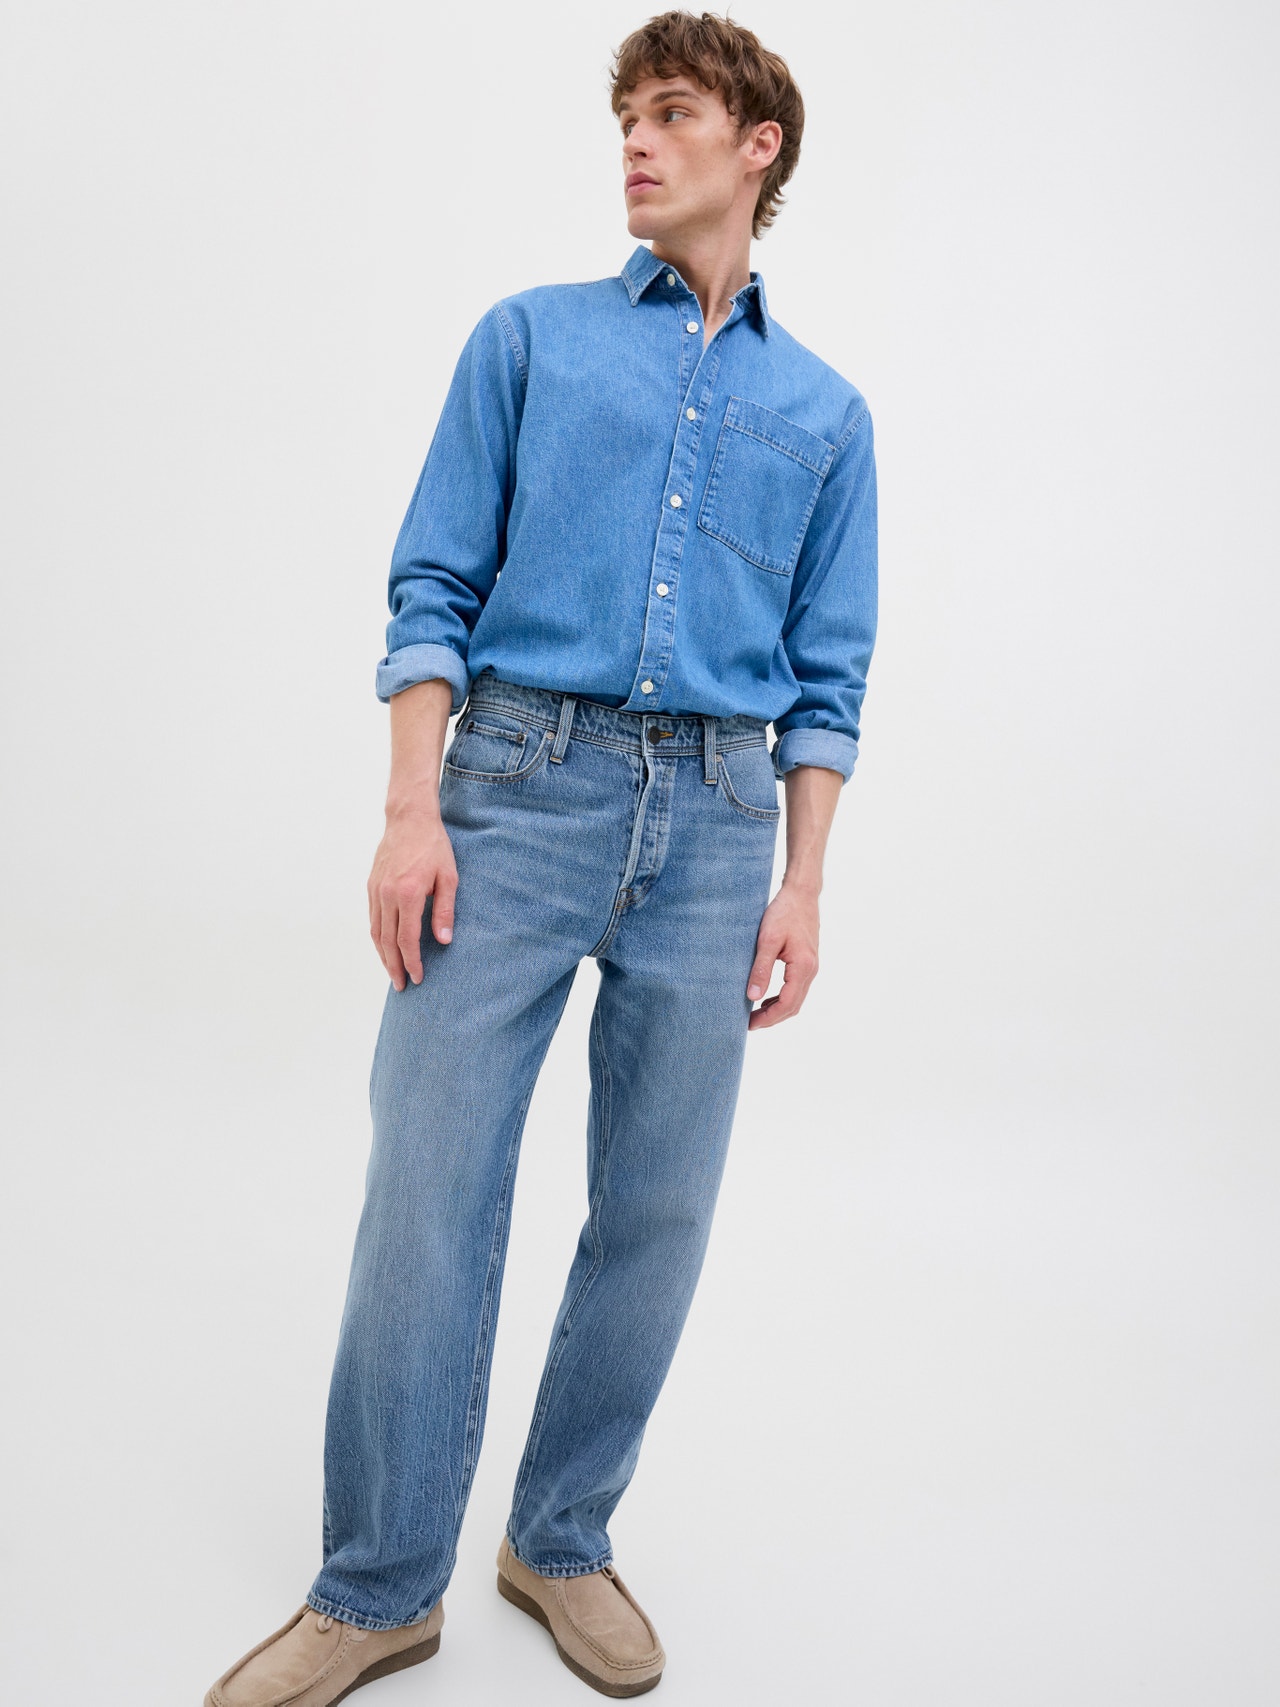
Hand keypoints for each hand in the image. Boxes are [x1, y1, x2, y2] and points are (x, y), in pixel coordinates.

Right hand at [368, 808, 457, 990]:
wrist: (408, 819)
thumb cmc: (433, 846)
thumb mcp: (449, 877)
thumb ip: (445, 910)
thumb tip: (443, 940)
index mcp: (409, 893)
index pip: (407, 939)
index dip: (412, 962)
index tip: (418, 977)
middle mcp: (388, 894)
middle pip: (387, 941)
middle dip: (394, 967)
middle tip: (402, 986)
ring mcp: (376, 890)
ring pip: (376, 932)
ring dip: (383, 956)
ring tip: (392, 973)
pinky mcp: (371, 885)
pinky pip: (372, 919)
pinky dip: (377, 938)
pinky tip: (384, 947)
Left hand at [746, 882, 818, 1028]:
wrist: (801, 894)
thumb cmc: (784, 913)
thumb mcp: (768, 940)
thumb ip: (761, 969)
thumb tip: (753, 996)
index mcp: (803, 967)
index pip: (786, 1004)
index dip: (768, 1018)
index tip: (749, 1023)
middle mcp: (811, 970)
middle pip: (793, 1006)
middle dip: (772, 1019)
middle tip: (749, 1024)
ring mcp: (811, 966)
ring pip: (796, 999)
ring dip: (777, 1010)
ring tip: (755, 1014)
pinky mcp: (807, 962)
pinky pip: (796, 988)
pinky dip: (781, 998)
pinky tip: (766, 998)